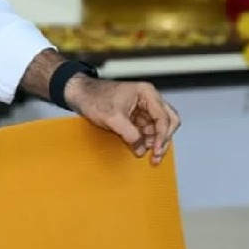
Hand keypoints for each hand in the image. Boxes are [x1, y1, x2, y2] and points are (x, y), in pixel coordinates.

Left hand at [64, 76, 180, 164]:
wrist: (80, 94)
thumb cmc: (94, 97)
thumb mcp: (112, 118)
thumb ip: (129, 134)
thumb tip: (141, 149)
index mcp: (146, 93)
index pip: (163, 118)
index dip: (162, 137)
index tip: (156, 151)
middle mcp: (148, 99)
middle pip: (168, 121)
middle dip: (163, 139)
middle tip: (156, 156)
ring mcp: (143, 107)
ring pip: (159, 127)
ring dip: (154, 142)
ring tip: (147, 155)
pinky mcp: (136, 116)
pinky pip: (147, 130)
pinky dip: (146, 140)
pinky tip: (140, 149)